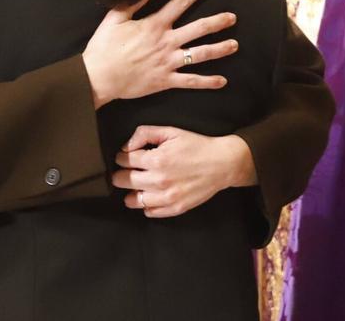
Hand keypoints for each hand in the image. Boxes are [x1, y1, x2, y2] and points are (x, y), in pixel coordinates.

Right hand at [82, 0, 237, 108]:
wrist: (98, 77)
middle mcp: (166, 42)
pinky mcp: (166, 81)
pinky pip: (191, 81)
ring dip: (219, 49)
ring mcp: (168, 62)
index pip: (179, 4)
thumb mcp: (115, 18)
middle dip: (217, 22)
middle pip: (198, 29)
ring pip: (200, 54)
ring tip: (235, 45)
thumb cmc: (104, 48)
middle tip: (233, 17)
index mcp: (154, 25)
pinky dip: (207, 82)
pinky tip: (222, 81)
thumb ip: (134, 2)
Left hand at [111, 126, 256, 218]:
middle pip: (123, 181)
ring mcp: (166, 197)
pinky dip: (146, 205)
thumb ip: (145, 134)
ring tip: (138, 185)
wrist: (222, 163)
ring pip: (133, 200)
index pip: (124, 160)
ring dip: (131, 192)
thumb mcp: (171, 131)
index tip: (126, 157)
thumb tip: (125, 147)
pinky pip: (149, 212)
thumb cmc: (196, 146)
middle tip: (129, 170)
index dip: (122, 157)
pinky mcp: (175, 208)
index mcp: (156, 159)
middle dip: (122, 174)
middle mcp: (158, 180)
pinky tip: (151, 195)